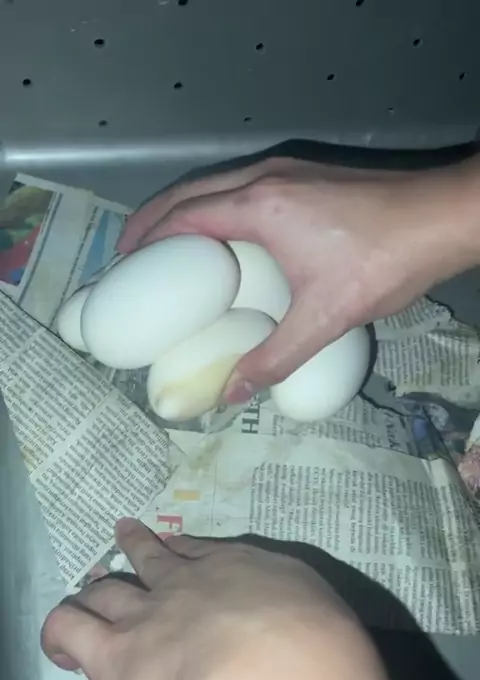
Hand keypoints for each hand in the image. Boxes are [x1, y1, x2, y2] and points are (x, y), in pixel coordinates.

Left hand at [41, 518, 352, 679]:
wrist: (273, 679)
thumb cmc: (316, 650)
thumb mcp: (321, 617)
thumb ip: (297, 619)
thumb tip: (291, 631)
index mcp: (240, 572)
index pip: (204, 554)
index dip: (186, 550)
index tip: (176, 545)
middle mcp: (187, 585)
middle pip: (153, 559)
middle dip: (139, 546)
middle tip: (127, 532)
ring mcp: (146, 615)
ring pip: (107, 592)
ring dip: (98, 590)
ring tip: (90, 590)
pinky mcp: (113, 654)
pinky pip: (71, 632)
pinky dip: (61, 633)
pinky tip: (62, 644)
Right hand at [118, 156, 479, 400]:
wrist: (442, 218)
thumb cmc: (383, 262)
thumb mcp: (325, 317)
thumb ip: (275, 357)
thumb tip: (232, 392)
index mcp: (259, 206)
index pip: (184, 216)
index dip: (148, 238)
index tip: (125, 263)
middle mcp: (266, 178)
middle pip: (191, 191)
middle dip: (155, 218)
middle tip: (132, 253)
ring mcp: (288, 171)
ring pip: (217, 183)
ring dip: (186, 209)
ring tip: (170, 245)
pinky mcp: (308, 176)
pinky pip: (243, 186)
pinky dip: (217, 206)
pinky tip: (227, 235)